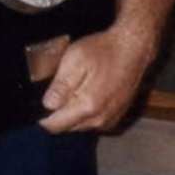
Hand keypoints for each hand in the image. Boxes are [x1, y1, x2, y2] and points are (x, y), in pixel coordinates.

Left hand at [38, 23, 154, 133]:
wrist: (134, 48)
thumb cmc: (105, 51)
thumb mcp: (75, 60)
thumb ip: (60, 86)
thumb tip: (47, 105)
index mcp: (87, 107)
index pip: (56, 126)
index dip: (44, 117)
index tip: (40, 103)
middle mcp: (100, 120)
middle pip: (68, 127)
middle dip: (59, 113)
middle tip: (61, 88)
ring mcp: (111, 119)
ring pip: (81, 124)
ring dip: (74, 113)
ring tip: (77, 87)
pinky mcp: (117, 115)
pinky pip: (95, 121)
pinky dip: (87, 112)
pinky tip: (89, 91)